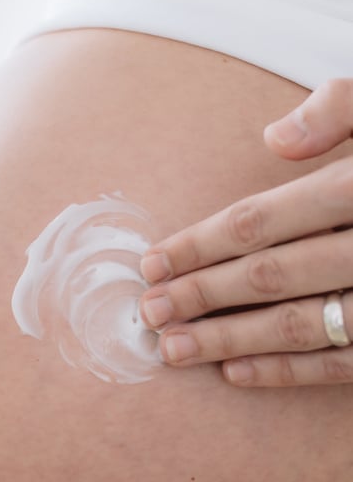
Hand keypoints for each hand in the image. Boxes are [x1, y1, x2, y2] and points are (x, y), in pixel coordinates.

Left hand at [137, 79, 352, 386]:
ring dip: (230, 340)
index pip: (263, 221)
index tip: (151, 261)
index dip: (199, 243)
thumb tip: (274, 139)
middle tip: (148, 311)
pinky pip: (342, 362)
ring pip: (300, 324)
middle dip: (201, 295)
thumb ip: (344, 108)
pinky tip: (236, 372)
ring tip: (174, 349)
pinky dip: (288, 371)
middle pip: (271, 275)